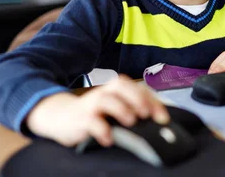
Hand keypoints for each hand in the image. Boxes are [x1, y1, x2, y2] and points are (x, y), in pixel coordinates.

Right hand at [26, 74, 169, 146]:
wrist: (60, 117)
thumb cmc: (96, 113)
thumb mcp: (116, 108)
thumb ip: (134, 110)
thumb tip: (161, 123)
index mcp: (117, 89)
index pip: (138, 88)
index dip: (153, 101)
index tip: (164, 118)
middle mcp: (105, 92)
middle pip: (122, 86)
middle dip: (138, 99)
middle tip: (148, 115)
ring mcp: (91, 104)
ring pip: (106, 99)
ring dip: (121, 109)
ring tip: (131, 122)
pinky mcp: (80, 119)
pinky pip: (91, 121)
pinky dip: (101, 129)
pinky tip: (109, 139)